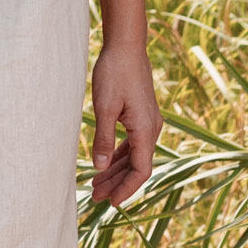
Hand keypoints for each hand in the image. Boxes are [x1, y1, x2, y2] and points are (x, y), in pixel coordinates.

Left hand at [88, 29, 160, 207]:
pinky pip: (132, 143)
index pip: (141, 170)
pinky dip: (119, 155)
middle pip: (137, 166)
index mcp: (146, 130)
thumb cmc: (114, 72)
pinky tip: (106, 163)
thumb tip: (100, 167)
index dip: (126, 189)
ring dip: (116, 170)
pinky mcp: (142, 115)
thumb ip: (103, 138)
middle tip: (95, 197)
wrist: (126, 46)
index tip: (111, 202)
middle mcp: (152, 129)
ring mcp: (148, 122)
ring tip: (96, 184)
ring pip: (134, 155)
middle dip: (117, 183)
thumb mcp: (104, 106)